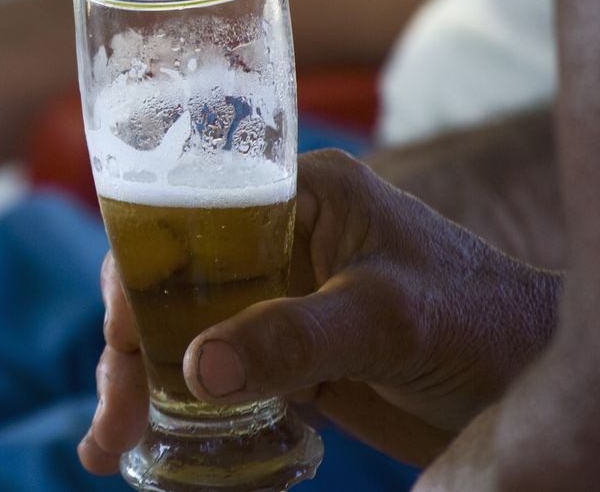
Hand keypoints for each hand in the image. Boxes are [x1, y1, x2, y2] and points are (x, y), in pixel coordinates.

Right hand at [78, 149, 559, 474]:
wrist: (532, 382)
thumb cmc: (482, 321)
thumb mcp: (386, 319)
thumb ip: (294, 336)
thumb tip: (197, 370)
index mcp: (294, 195)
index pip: (184, 216)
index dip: (135, 274)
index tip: (119, 341)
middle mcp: (274, 239)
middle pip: (170, 283)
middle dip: (130, 352)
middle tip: (114, 422)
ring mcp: (278, 297)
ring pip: (183, 334)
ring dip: (143, 390)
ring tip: (112, 448)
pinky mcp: (287, 351)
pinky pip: (216, 376)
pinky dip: (181, 414)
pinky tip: (151, 450)